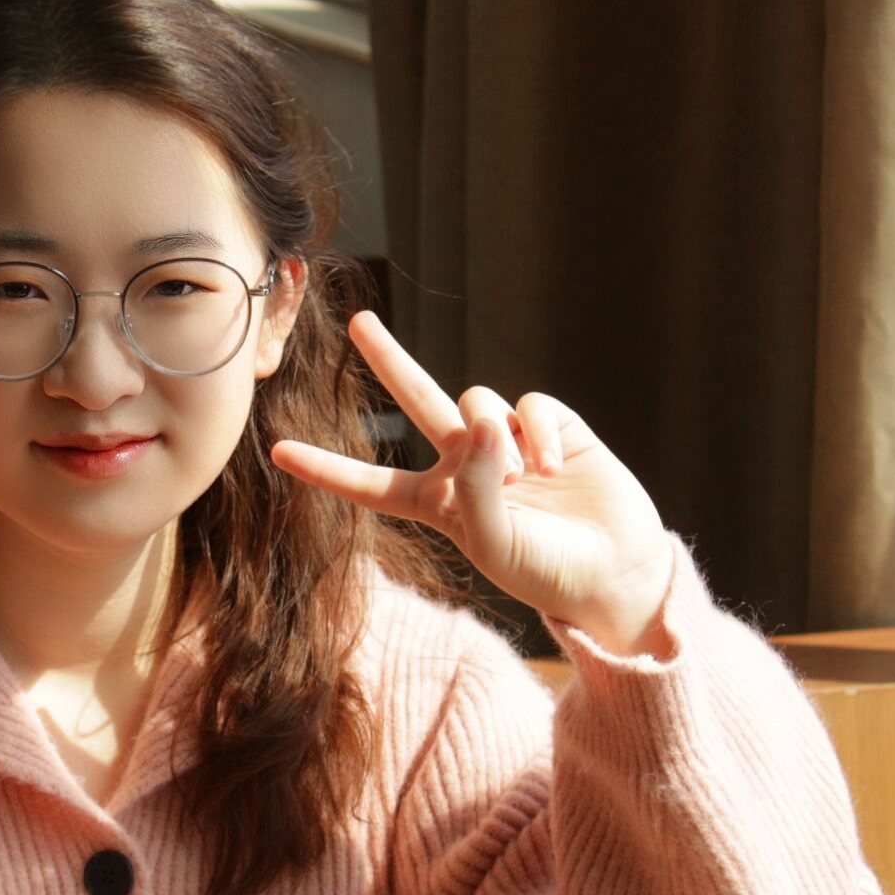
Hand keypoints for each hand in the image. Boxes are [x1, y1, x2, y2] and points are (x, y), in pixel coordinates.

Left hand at [271, 312, 676, 654]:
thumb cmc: (547, 571)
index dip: (327, 468)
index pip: (372, 484)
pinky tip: (557, 468)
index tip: (278, 451)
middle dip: (391, 360)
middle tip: (360, 323)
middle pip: (418, 400)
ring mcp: (509, 440)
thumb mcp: (496, 545)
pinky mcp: (553, 425)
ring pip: (477, 400)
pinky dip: (540, 433)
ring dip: (497, 437)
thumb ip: (480, 486)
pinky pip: (530, 405)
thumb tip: (484, 421)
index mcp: (440, 502)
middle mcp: (467, 463)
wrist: (616, 570)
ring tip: (526, 479)